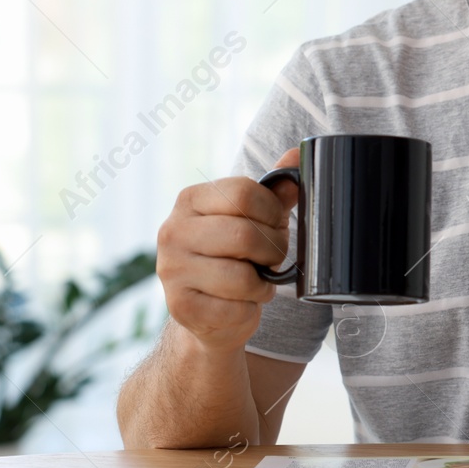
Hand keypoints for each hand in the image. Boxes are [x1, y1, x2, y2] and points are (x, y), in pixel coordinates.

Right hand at [154, 147, 298, 354]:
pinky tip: (240, 303)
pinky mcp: (180, 307)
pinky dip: (249, 309)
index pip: (244, 194)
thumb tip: (296, 156)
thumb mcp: (253, 220)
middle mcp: (172, 231)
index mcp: (190, 200)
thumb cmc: (235, 257)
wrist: (209, 312)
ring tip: (257, 282)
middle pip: (244, 234)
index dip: (273, 212)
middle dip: (273, 250)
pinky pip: (235, 308)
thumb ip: (274, 192)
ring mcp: (172, 270)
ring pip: (241, 276)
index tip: (276, 225)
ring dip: (262, 284)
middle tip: (273, 258)